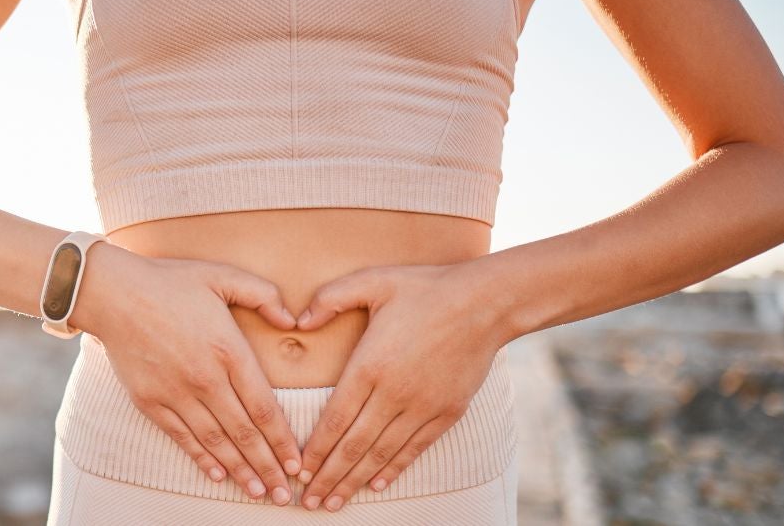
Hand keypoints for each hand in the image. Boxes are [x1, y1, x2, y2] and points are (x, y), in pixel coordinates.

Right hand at [77, 245, 302, 504]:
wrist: (113, 294)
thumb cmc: (171, 282)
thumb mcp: (223, 276)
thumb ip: (263, 295)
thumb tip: (293, 319)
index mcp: (228, 350)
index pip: (264, 407)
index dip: (283, 440)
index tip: (297, 464)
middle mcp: (206, 378)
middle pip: (244, 433)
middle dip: (268, 467)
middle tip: (285, 494)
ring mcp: (177, 393)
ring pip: (216, 442)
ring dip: (240, 471)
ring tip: (259, 492)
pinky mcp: (151, 401)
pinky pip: (183, 437)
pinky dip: (202, 458)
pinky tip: (218, 475)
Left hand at [291, 262, 507, 511]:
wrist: (485, 302)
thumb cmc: (425, 288)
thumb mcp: (372, 281)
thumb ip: (331, 298)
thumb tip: (298, 321)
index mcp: (370, 365)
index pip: (335, 419)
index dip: (315, 449)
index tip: (299, 471)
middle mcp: (394, 393)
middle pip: (354, 445)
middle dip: (328, 477)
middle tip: (309, 502)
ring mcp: (422, 406)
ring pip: (381, 454)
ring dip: (355, 481)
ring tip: (335, 503)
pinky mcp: (446, 412)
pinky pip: (414, 448)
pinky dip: (393, 469)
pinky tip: (375, 484)